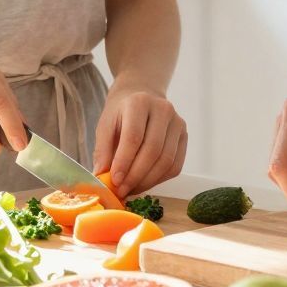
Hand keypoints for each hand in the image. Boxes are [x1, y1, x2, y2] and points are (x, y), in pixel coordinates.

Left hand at [92, 82, 186, 196]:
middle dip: (135, 175)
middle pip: (152, 150)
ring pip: (166, 161)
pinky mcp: (184, 136)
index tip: (114, 180)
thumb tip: (102, 176)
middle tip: (121, 190)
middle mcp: (163, 110)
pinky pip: (175, 165)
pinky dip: (159, 179)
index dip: (124, 161)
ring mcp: (177, 123)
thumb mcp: (105, 125)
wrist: (142, 96)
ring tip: (130, 189)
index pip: (134, 136)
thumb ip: (103, 150)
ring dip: (147, 181)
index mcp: (139, 102)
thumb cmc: (121, 113)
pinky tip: (144, 182)